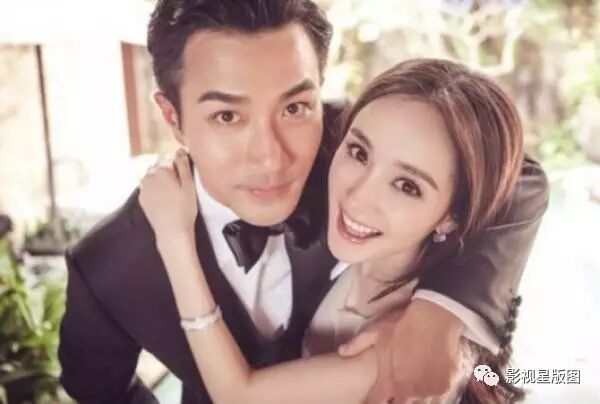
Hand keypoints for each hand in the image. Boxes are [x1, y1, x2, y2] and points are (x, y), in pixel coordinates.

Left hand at [139, 148, 197, 241]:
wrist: (172, 231)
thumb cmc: (184, 209)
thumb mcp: (189, 185)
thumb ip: (183, 164)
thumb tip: (180, 150)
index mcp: (161, 170)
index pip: (169, 157)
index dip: (178, 163)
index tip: (185, 174)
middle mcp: (148, 176)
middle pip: (159, 165)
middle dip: (168, 170)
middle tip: (180, 184)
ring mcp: (143, 187)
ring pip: (153, 176)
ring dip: (161, 179)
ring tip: (173, 192)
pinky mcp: (142, 198)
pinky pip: (149, 187)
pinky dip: (156, 188)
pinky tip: (165, 199)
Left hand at [338, 299, 462, 402]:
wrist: (435, 316)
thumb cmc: (403, 323)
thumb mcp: (376, 330)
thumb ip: (358, 344)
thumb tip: (342, 352)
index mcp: (388, 381)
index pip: (375, 402)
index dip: (373, 401)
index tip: (377, 395)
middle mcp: (407, 391)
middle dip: (398, 399)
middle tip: (399, 386)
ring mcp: (427, 391)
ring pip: (420, 402)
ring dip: (416, 396)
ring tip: (414, 384)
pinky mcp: (445, 386)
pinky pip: (437, 396)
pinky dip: (432, 391)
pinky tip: (429, 381)